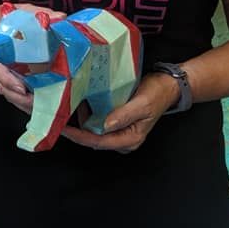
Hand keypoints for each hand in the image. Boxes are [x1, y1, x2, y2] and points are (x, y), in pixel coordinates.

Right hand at [0, 4, 65, 115]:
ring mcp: (3, 73)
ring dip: (22, 103)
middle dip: (18, 97)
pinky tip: (37, 107)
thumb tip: (61, 17)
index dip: (7, 79)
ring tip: (38, 107)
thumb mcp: (26, 12)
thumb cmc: (14, 18)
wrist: (4, 22)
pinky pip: (14, 94)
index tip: (21, 88)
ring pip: (8, 93)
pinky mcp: (11, 79)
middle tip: (34, 102)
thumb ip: (41, 14)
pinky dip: (24, 103)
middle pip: (2, 85)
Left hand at [61, 72, 178, 153]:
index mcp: (130, 139)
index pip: (99, 142)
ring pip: (94, 129)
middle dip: (78, 128)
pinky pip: (98, 120)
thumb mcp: (142, 104)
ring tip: (71, 103)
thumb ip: (124, 115)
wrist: (166, 86)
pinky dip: (89, 112)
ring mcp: (119, 130)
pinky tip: (82, 101)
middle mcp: (122, 138)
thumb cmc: (157, 95)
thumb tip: (105, 125)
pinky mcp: (115, 121)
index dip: (80, 136)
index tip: (65, 129)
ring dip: (82, 118)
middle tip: (62, 115)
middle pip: (94, 138)